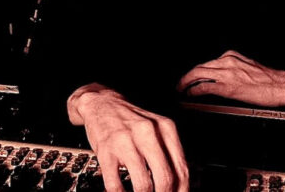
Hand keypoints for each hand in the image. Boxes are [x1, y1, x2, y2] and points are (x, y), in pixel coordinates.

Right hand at [67, 83, 188, 191]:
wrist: (102, 102)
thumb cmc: (131, 119)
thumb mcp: (156, 128)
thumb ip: (168, 152)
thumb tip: (179, 184)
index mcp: (165, 128)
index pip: (182, 169)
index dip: (182, 190)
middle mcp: (147, 133)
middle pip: (165, 179)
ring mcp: (126, 141)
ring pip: (143, 185)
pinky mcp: (106, 151)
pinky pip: (116, 184)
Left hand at [177, 50, 284, 106]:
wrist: (282, 86)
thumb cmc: (269, 80)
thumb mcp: (248, 67)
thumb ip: (233, 69)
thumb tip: (220, 79)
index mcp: (232, 56)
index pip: (207, 63)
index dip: (196, 72)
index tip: (191, 77)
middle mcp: (227, 61)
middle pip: (199, 67)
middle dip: (186, 76)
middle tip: (179, 85)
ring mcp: (226, 73)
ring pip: (198, 74)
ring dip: (186, 83)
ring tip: (180, 90)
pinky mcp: (227, 86)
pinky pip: (204, 87)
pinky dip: (194, 91)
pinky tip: (189, 95)